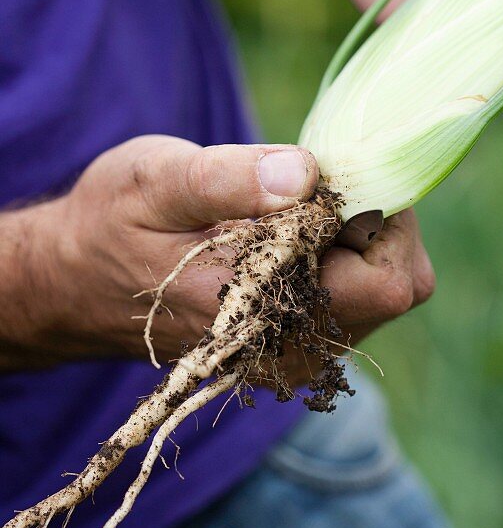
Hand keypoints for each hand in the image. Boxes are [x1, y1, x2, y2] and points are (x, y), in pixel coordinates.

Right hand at [8, 137, 430, 381]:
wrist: (75, 284)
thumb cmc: (111, 225)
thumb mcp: (155, 182)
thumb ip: (228, 179)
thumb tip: (306, 174)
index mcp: (266, 314)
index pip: (389, 278)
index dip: (378, 212)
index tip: (329, 177)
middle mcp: (293, 348)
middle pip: (402, 284)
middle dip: (375, 221)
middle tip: (311, 189)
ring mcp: (298, 352)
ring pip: (386, 288)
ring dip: (360, 236)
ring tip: (289, 212)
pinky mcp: (297, 344)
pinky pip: (360, 294)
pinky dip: (344, 255)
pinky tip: (289, 235)